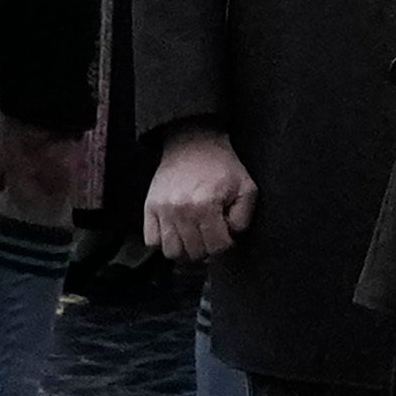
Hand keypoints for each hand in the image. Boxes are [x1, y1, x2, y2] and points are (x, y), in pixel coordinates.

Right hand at [146, 128, 257, 261]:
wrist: (193, 143)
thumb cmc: (221, 165)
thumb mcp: (246, 187)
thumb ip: (243, 217)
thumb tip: (230, 236)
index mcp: (207, 204)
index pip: (217, 247)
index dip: (226, 246)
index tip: (226, 235)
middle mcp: (182, 210)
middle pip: (194, 253)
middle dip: (207, 249)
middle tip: (211, 236)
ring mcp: (163, 210)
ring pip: (171, 252)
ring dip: (185, 250)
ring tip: (194, 238)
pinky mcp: (149, 207)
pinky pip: (152, 241)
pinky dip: (164, 243)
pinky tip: (177, 233)